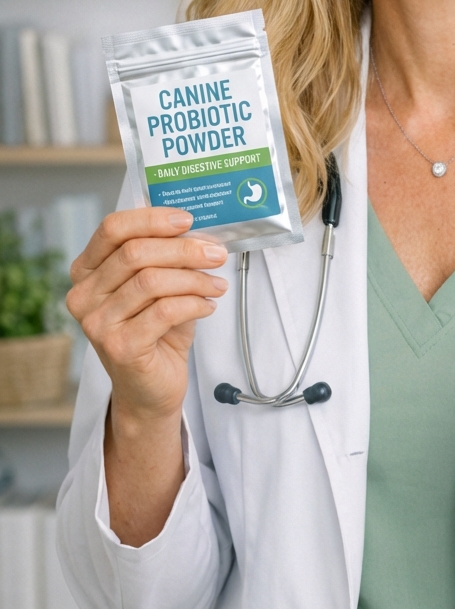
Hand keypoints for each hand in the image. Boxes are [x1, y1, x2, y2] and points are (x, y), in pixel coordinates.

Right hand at [67, 207, 228, 425]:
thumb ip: (167, 258)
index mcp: (87, 272)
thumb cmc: (156, 333)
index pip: (112, 229)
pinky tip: (208, 306)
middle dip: (183, 249)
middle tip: (215, 253)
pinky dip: (194, 303)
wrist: (150, 390)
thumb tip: (199, 232)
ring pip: (151, 280)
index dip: (152, 219)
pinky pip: (165, 311)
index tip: (188, 220)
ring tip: (216, 284)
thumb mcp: (159, 288)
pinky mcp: (120, 346)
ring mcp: (97, 323)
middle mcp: (84, 296)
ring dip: (193, 278)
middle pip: (135, 252)